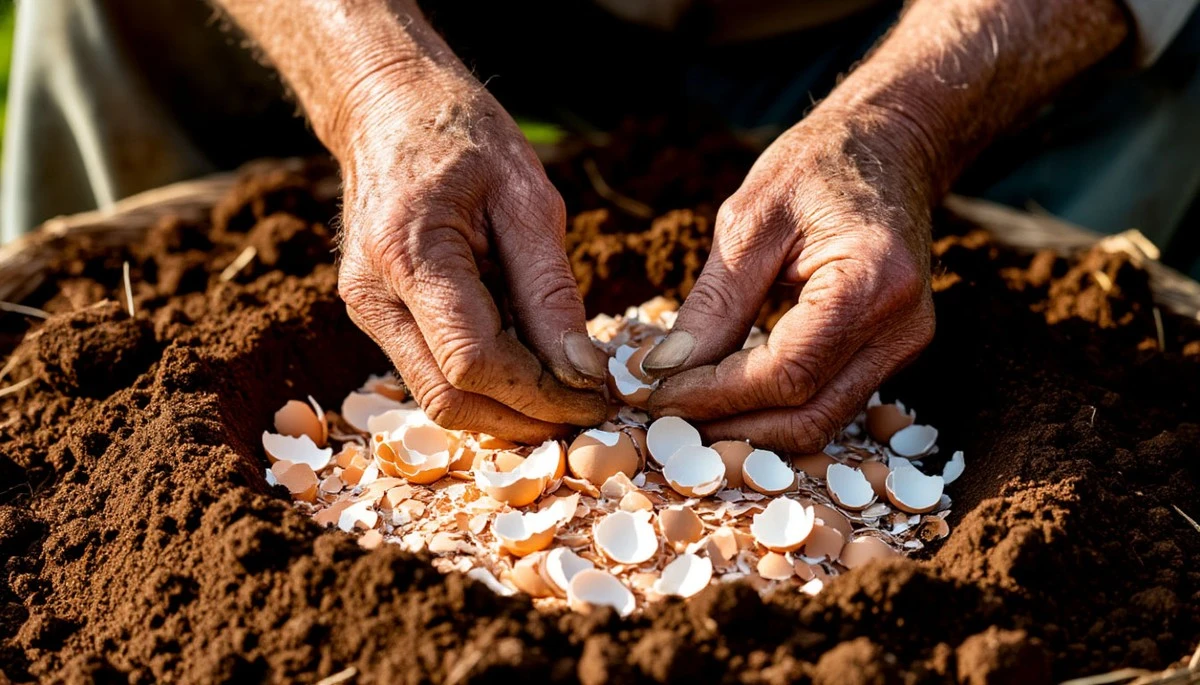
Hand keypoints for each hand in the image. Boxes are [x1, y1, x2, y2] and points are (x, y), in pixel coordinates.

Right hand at [336, 75, 607, 442]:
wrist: (394, 112)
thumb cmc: (467, 141)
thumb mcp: (529, 200)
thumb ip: (551, 291)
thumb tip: (582, 372)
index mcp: (409, 256)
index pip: (474, 362)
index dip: (540, 393)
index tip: (597, 395)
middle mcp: (374, 296)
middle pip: (451, 399)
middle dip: (526, 416)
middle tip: (589, 407)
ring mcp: (368, 312)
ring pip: (440, 398)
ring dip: (508, 407)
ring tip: (567, 387)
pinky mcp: (378, 319)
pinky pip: (434, 373)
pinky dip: (487, 383)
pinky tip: (530, 361)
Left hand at [645, 108, 935, 452]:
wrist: (885, 149)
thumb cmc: (815, 169)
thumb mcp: (749, 222)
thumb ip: (712, 304)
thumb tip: (662, 372)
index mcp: (871, 283)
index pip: (785, 373)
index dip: (715, 395)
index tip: (656, 396)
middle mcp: (901, 328)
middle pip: (807, 415)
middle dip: (729, 426)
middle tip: (664, 419)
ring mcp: (903, 347)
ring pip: (821, 423)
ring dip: (750, 429)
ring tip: (687, 413)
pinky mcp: (891, 355)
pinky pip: (830, 403)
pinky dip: (775, 411)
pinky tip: (727, 398)